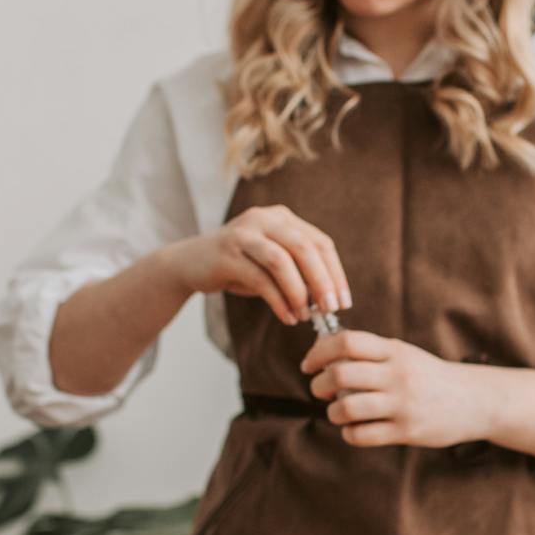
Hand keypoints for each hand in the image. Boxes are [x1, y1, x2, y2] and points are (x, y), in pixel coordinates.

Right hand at [161, 205, 350, 326]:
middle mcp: (264, 219)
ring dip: (299, 292)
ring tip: (306, 315)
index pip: (320, 242)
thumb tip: (329, 299)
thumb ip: (299, 271)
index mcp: (282, 218)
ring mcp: (243, 234)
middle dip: (322, 281)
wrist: (189, 263)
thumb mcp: (272, 262)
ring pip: (282, 261)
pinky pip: (260, 279)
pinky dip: (278, 301)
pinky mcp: (227, 254)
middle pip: (305, 248)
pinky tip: (288, 317)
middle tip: (331, 309)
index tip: (344, 300)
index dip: (336, 272)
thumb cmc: (239, 265)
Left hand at [302, 331, 488, 447]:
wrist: (473, 400)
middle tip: (319, 389)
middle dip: (319, 384)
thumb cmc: (429, 376)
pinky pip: (362, 435)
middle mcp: (398, 375)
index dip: (319, 352)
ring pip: (347, 408)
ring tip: (337, 412)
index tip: (309, 364)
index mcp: (394, 351)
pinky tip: (354, 429)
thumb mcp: (404, 355)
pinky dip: (349, 433)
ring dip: (333, 412)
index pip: (347, 342)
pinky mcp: (407, 432)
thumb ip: (369, 352)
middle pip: (340, 374)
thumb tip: (322, 349)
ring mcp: (402, 404)